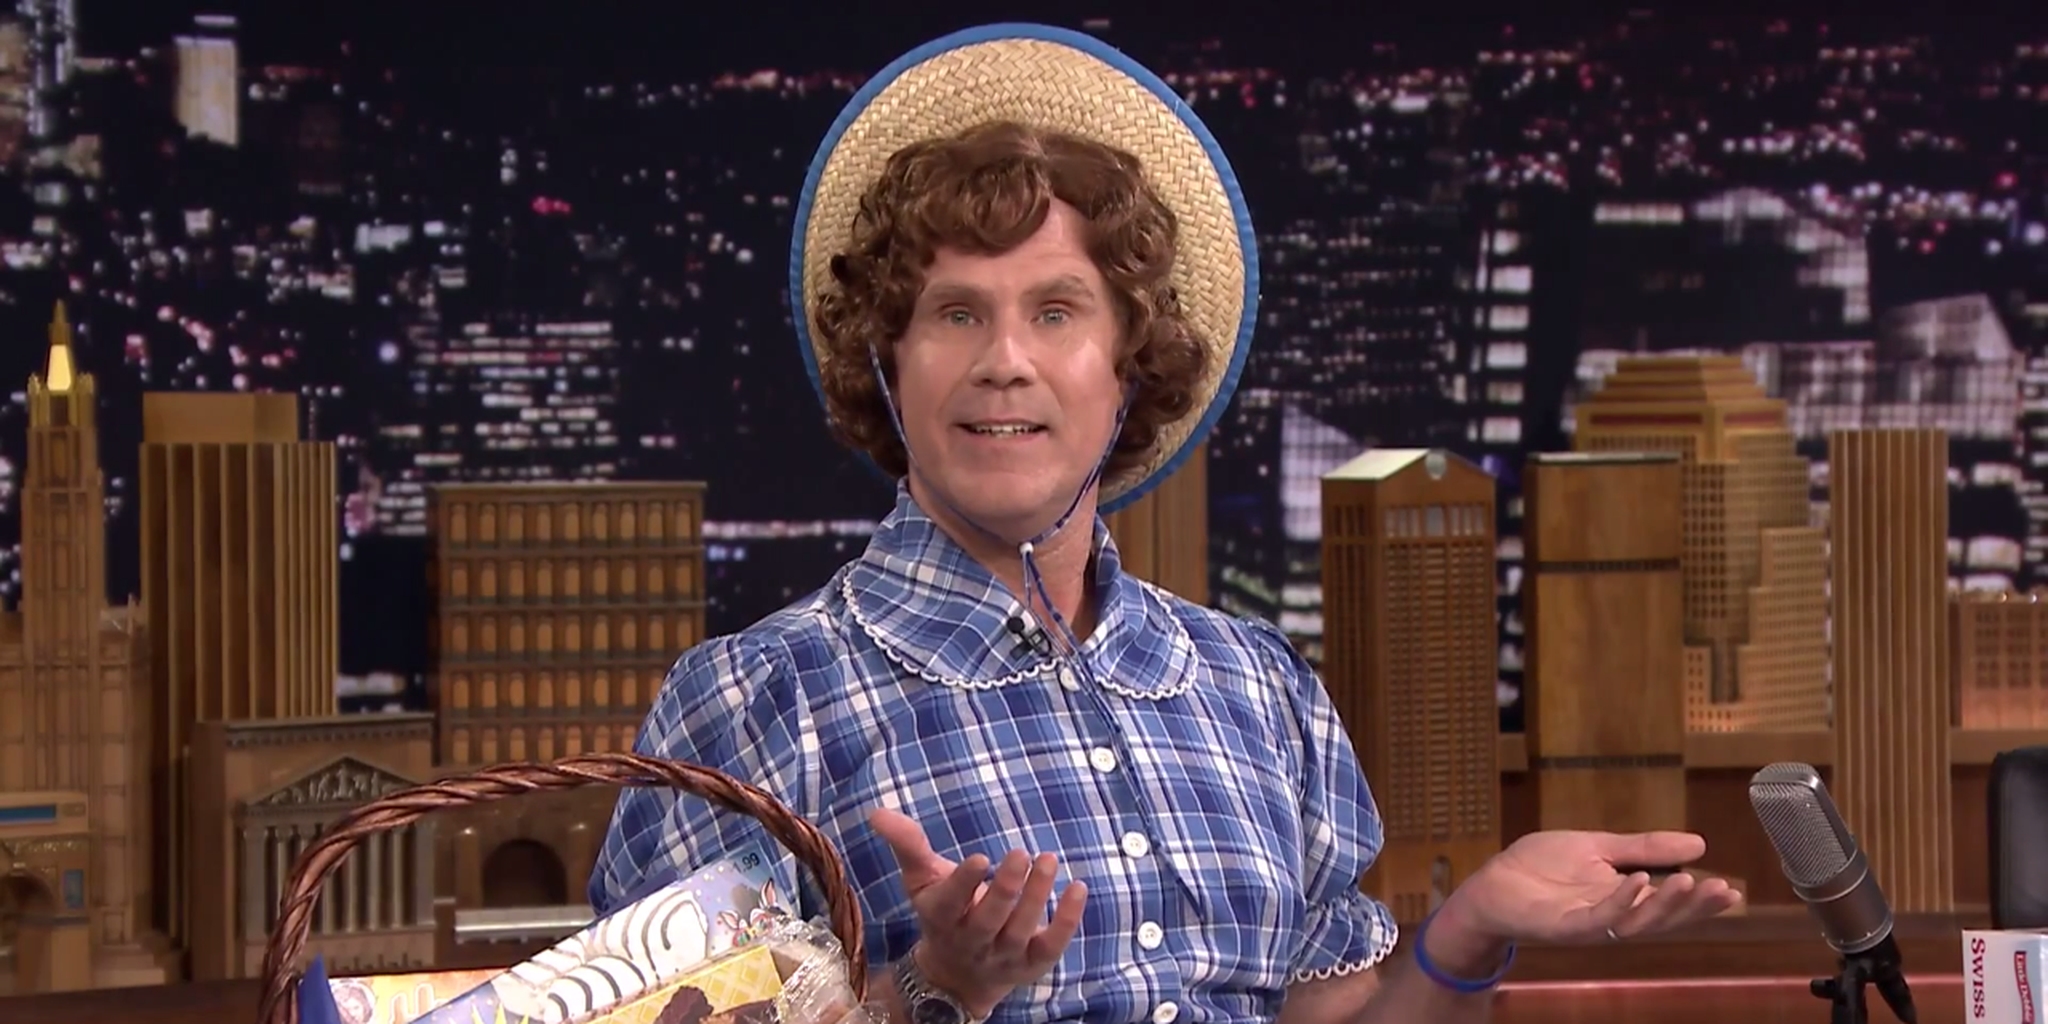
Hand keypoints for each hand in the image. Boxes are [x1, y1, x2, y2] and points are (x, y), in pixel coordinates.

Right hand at [870, 808, 1087, 1015]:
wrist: (958, 978)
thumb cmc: (944, 914)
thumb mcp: (921, 881)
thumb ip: (907, 845)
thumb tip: (878, 812)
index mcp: (942, 917)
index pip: (951, 903)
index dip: (964, 883)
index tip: (980, 857)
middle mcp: (972, 941)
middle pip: (989, 919)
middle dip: (1005, 888)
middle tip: (1020, 853)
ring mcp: (1004, 956)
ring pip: (1021, 929)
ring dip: (1036, 895)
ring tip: (1047, 859)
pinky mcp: (1032, 963)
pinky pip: (1051, 946)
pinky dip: (1066, 920)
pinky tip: (1077, 888)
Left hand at [1445, 830, 1743, 947]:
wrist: (1492, 881)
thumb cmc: (1541, 866)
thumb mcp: (1598, 847)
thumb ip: (1644, 848)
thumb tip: (1699, 844)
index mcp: (1624, 898)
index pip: (1670, 904)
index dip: (1701, 902)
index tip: (1733, 891)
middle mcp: (1613, 916)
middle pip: (1662, 918)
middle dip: (1694, 907)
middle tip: (1722, 890)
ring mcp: (1590, 924)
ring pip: (1637, 923)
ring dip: (1664, 905)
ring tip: (1689, 883)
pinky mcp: (1564, 926)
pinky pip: (1598, 919)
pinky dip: (1620, 901)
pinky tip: (1638, 881)